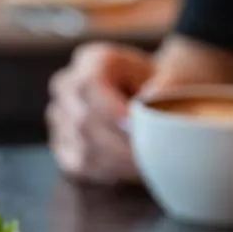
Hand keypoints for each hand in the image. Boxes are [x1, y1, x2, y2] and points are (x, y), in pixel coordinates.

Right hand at [47, 35, 232, 183]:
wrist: (155, 94)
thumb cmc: (164, 84)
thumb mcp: (173, 76)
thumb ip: (166, 85)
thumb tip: (150, 102)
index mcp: (92, 59)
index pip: (89, 86)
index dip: (112, 112)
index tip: (138, 130)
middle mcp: (67, 85)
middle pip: (84, 121)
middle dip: (120, 146)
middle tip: (152, 159)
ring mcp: (59, 116)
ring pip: (82, 148)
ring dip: (116, 164)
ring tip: (146, 166)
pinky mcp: (62, 144)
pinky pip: (79, 165)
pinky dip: (107, 173)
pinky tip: (130, 170)